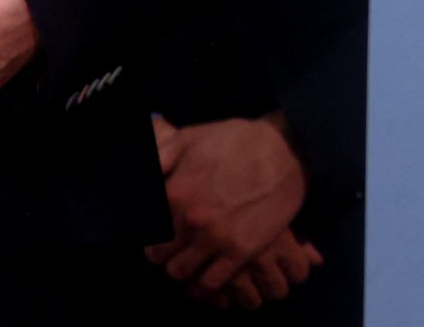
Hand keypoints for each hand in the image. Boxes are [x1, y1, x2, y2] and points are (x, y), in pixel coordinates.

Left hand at [145, 113, 311, 302]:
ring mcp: (216, 238)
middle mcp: (190, 220)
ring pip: (180, 272)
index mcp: (173, 193)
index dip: (148, 233)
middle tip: (173, 248)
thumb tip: (136, 180)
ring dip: (180, 269)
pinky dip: (202, 287)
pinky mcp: (241, 251)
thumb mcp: (189, 137)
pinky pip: (211, 283)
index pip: (145, 230)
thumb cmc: (236, 140)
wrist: (287, 149)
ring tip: (188, 261)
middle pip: (159, 255)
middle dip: (162, 253)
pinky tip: (203, 280)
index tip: (157, 233)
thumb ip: (157, 158)